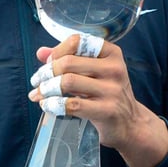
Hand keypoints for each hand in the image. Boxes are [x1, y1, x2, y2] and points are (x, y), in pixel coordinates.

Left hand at [29, 35, 167, 166]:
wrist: (130, 124)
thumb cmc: (106, 94)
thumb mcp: (93, 72)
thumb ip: (68, 59)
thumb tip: (41, 52)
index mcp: (111, 53)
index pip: (77, 41)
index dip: (56, 51)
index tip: (47, 63)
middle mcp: (114, 68)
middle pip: (68, 63)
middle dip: (46, 72)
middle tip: (37, 81)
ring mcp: (112, 90)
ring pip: (67, 82)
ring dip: (46, 89)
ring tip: (38, 94)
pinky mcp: (106, 110)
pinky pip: (72, 104)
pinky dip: (53, 104)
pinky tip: (47, 106)